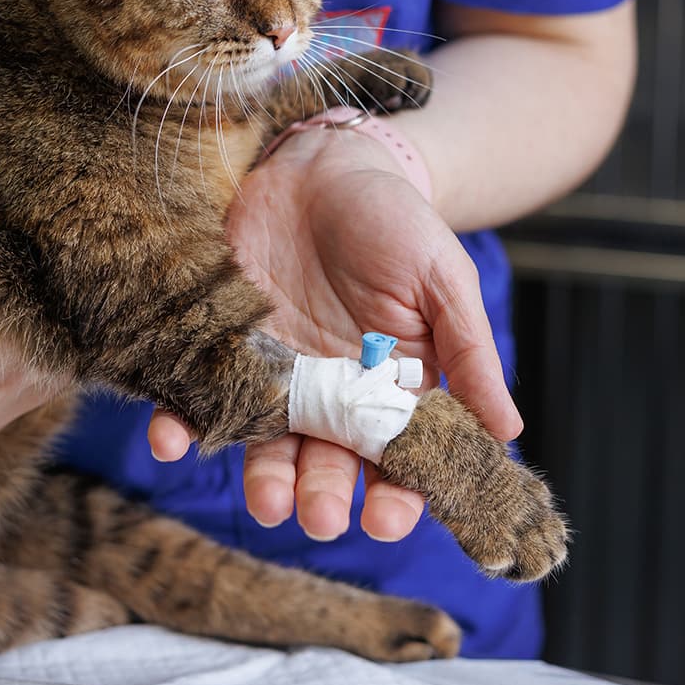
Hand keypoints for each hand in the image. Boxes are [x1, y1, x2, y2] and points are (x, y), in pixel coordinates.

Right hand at [0, 238, 65, 450]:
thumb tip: (43, 252)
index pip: (56, 307)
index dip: (54, 283)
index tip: (47, 264)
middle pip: (59, 348)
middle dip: (53, 319)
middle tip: (41, 290)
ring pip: (43, 381)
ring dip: (39, 352)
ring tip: (12, 322)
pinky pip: (15, 405)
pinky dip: (13, 378)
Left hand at [149, 128, 519, 541]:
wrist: (323, 166)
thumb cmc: (395, 220)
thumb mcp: (443, 277)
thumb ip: (470, 352)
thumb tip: (510, 433)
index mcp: (392, 388)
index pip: (396, 458)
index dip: (395, 495)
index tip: (386, 519)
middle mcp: (330, 393)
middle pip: (326, 461)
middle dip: (322, 495)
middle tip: (317, 517)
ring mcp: (273, 374)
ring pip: (266, 442)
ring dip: (263, 478)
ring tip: (266, 503)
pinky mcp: (223, 346)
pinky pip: (198, 394)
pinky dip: (183, 421)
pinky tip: (174, 439)